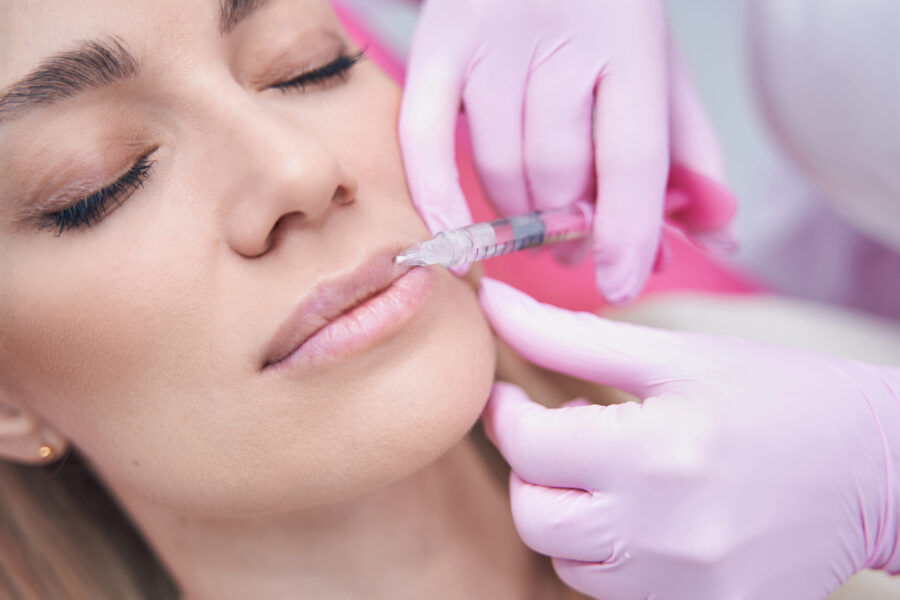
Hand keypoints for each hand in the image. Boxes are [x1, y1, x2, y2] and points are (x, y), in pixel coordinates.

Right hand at [400, 0, 736, 300]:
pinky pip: (425, 142)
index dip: (627, 234)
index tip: (621, 283)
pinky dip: (438, 200)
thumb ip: (690, 147)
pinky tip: (458, 243)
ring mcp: (489, 40)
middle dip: (569, 227)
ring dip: (519, 217)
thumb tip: (719, 234)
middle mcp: (558, 35)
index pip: (632, 158)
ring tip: (536, 222)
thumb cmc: (601, 6)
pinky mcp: (434, 46)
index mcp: (628, 34)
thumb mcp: (659, 62)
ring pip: (501, 166)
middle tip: (572, 242)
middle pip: (559, 170)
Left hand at [478, 278, 899, 598]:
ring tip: (608, 471)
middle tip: (560, 434)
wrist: (878, 468)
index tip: (510, 396)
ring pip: (566, 561)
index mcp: (657, 452)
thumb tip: (495, 304)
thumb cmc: (781, 396)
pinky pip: (615, 592)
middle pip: (533, 517)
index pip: (528, 445)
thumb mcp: (677, 354)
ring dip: (566, 512)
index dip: (504, 413)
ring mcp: (683, 587)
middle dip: (530, 469)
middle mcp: (664, 533)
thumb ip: (571, 336)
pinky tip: (640, 511)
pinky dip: (607, 551)